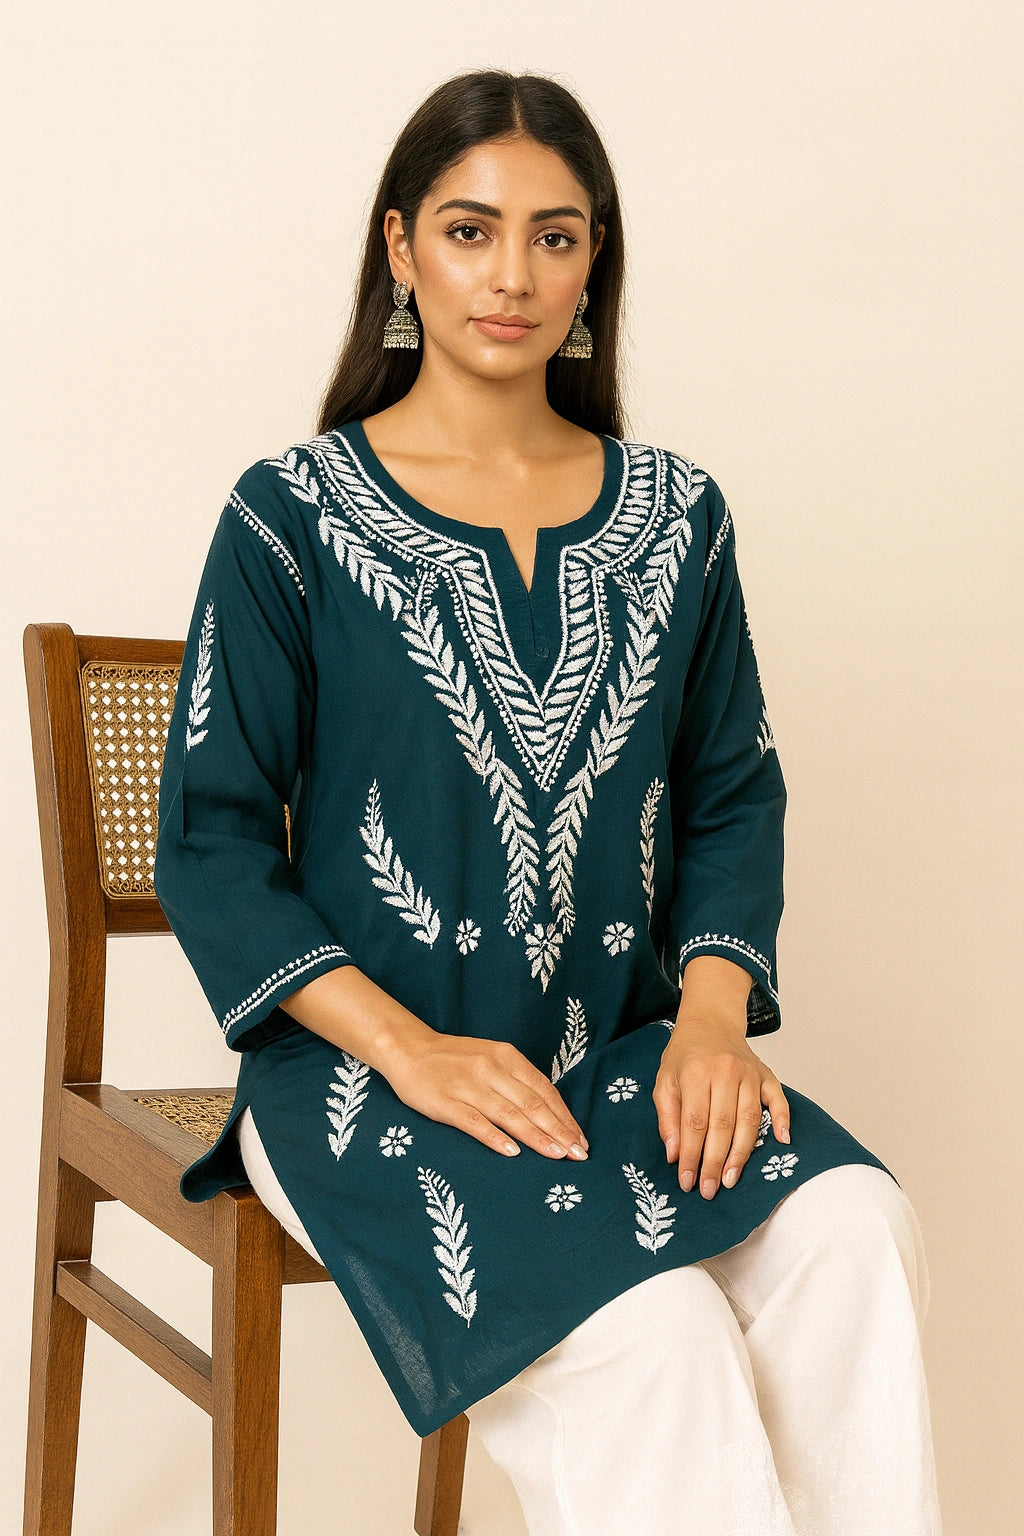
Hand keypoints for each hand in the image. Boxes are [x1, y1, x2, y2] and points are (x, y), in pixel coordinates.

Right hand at [279, 962, 588, 1161]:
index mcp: (507, 1057)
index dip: (565, 1116)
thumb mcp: (492, 1058)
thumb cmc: (455, 1059)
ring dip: (536, 1136)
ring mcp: (468, 1086)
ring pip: (509, 1114)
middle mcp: (491, 1069)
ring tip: (556, 1155)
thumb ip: (518, 1080)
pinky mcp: (445, 1102)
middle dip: (559, 1131)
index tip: (581, 1140)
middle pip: (532, 1104)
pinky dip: (494, 1137)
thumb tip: (551, 1112)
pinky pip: (474, 1122)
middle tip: (578, 1155)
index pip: (544, 1090)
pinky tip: (512, 1152)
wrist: (408, 1048)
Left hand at [654, 1010, 789, 1197]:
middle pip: (722, 1125)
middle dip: (715, 1162)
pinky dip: (782, 1120)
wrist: (710, 1022)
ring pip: (748, 1119)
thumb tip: (674, 1154)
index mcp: (696, 1073)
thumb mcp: (664, 1081)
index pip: (694, 1122)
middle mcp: (725, 1072)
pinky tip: (781, 1141)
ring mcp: (749, 1073)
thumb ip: (667, 1117)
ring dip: (741, 1153)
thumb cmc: (685, 1056)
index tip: (687, 1180)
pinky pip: (778, 1099)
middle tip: (709, 1188)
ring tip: (731, 1179)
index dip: (691, 1154)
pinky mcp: (766, 1075)